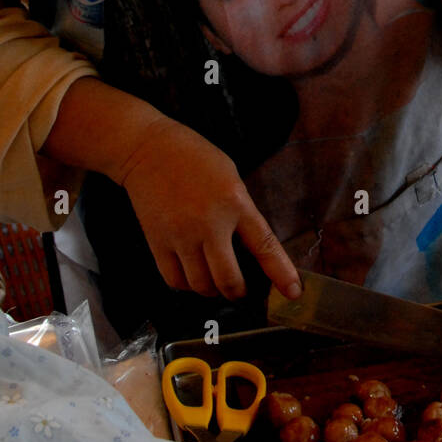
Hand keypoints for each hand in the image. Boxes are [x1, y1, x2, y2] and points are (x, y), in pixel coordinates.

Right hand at [116, 116, 301, 300]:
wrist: (148, 150)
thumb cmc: (194, 158)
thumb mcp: (231, 178)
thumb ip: (241, 212)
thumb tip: (249, 248)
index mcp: (234, 202)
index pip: (264, 246)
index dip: (281, 273)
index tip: (292, 292)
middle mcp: (209, 223)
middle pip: (228, 279)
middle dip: (238, 292)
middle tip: (240, 290)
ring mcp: (181, 235)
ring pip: (200, 285)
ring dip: (212, 290)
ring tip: (214, 282)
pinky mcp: (157, 242)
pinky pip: (174, 280)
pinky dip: (186, 285)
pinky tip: (191, 276)